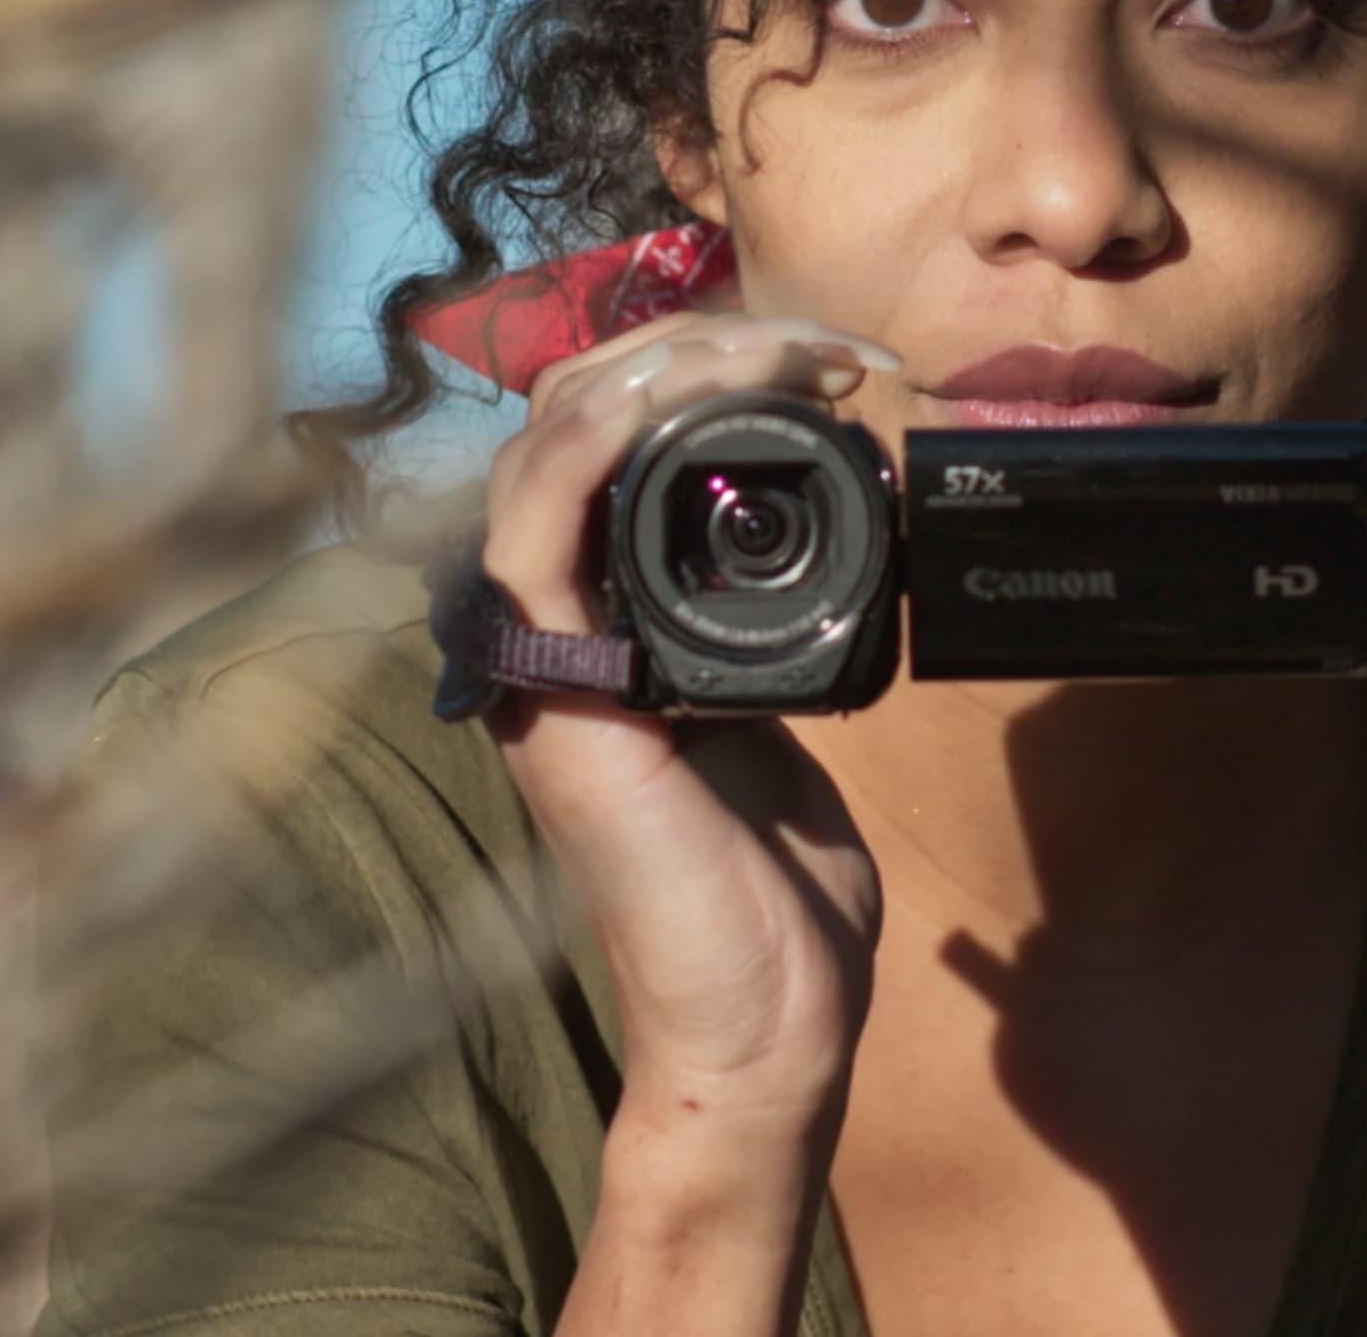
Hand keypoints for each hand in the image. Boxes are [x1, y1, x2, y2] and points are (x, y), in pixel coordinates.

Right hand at [477, 310, 900, 1134]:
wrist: (765, 1020)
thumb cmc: (770, 889)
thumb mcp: (774, 704)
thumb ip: (764, 625)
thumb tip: (821, 540)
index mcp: (595, 616)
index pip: (606, 432)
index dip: (705, 363)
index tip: (832, 358)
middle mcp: (549, 623)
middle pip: (576, 417)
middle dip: (701, 346)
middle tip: (824, 345)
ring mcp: (539, 658)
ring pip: (545, 448)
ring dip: (663, 371)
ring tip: (780, 352)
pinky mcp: (551, 698)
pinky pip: (533, 534)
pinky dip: (588, 445)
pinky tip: (662, 397)